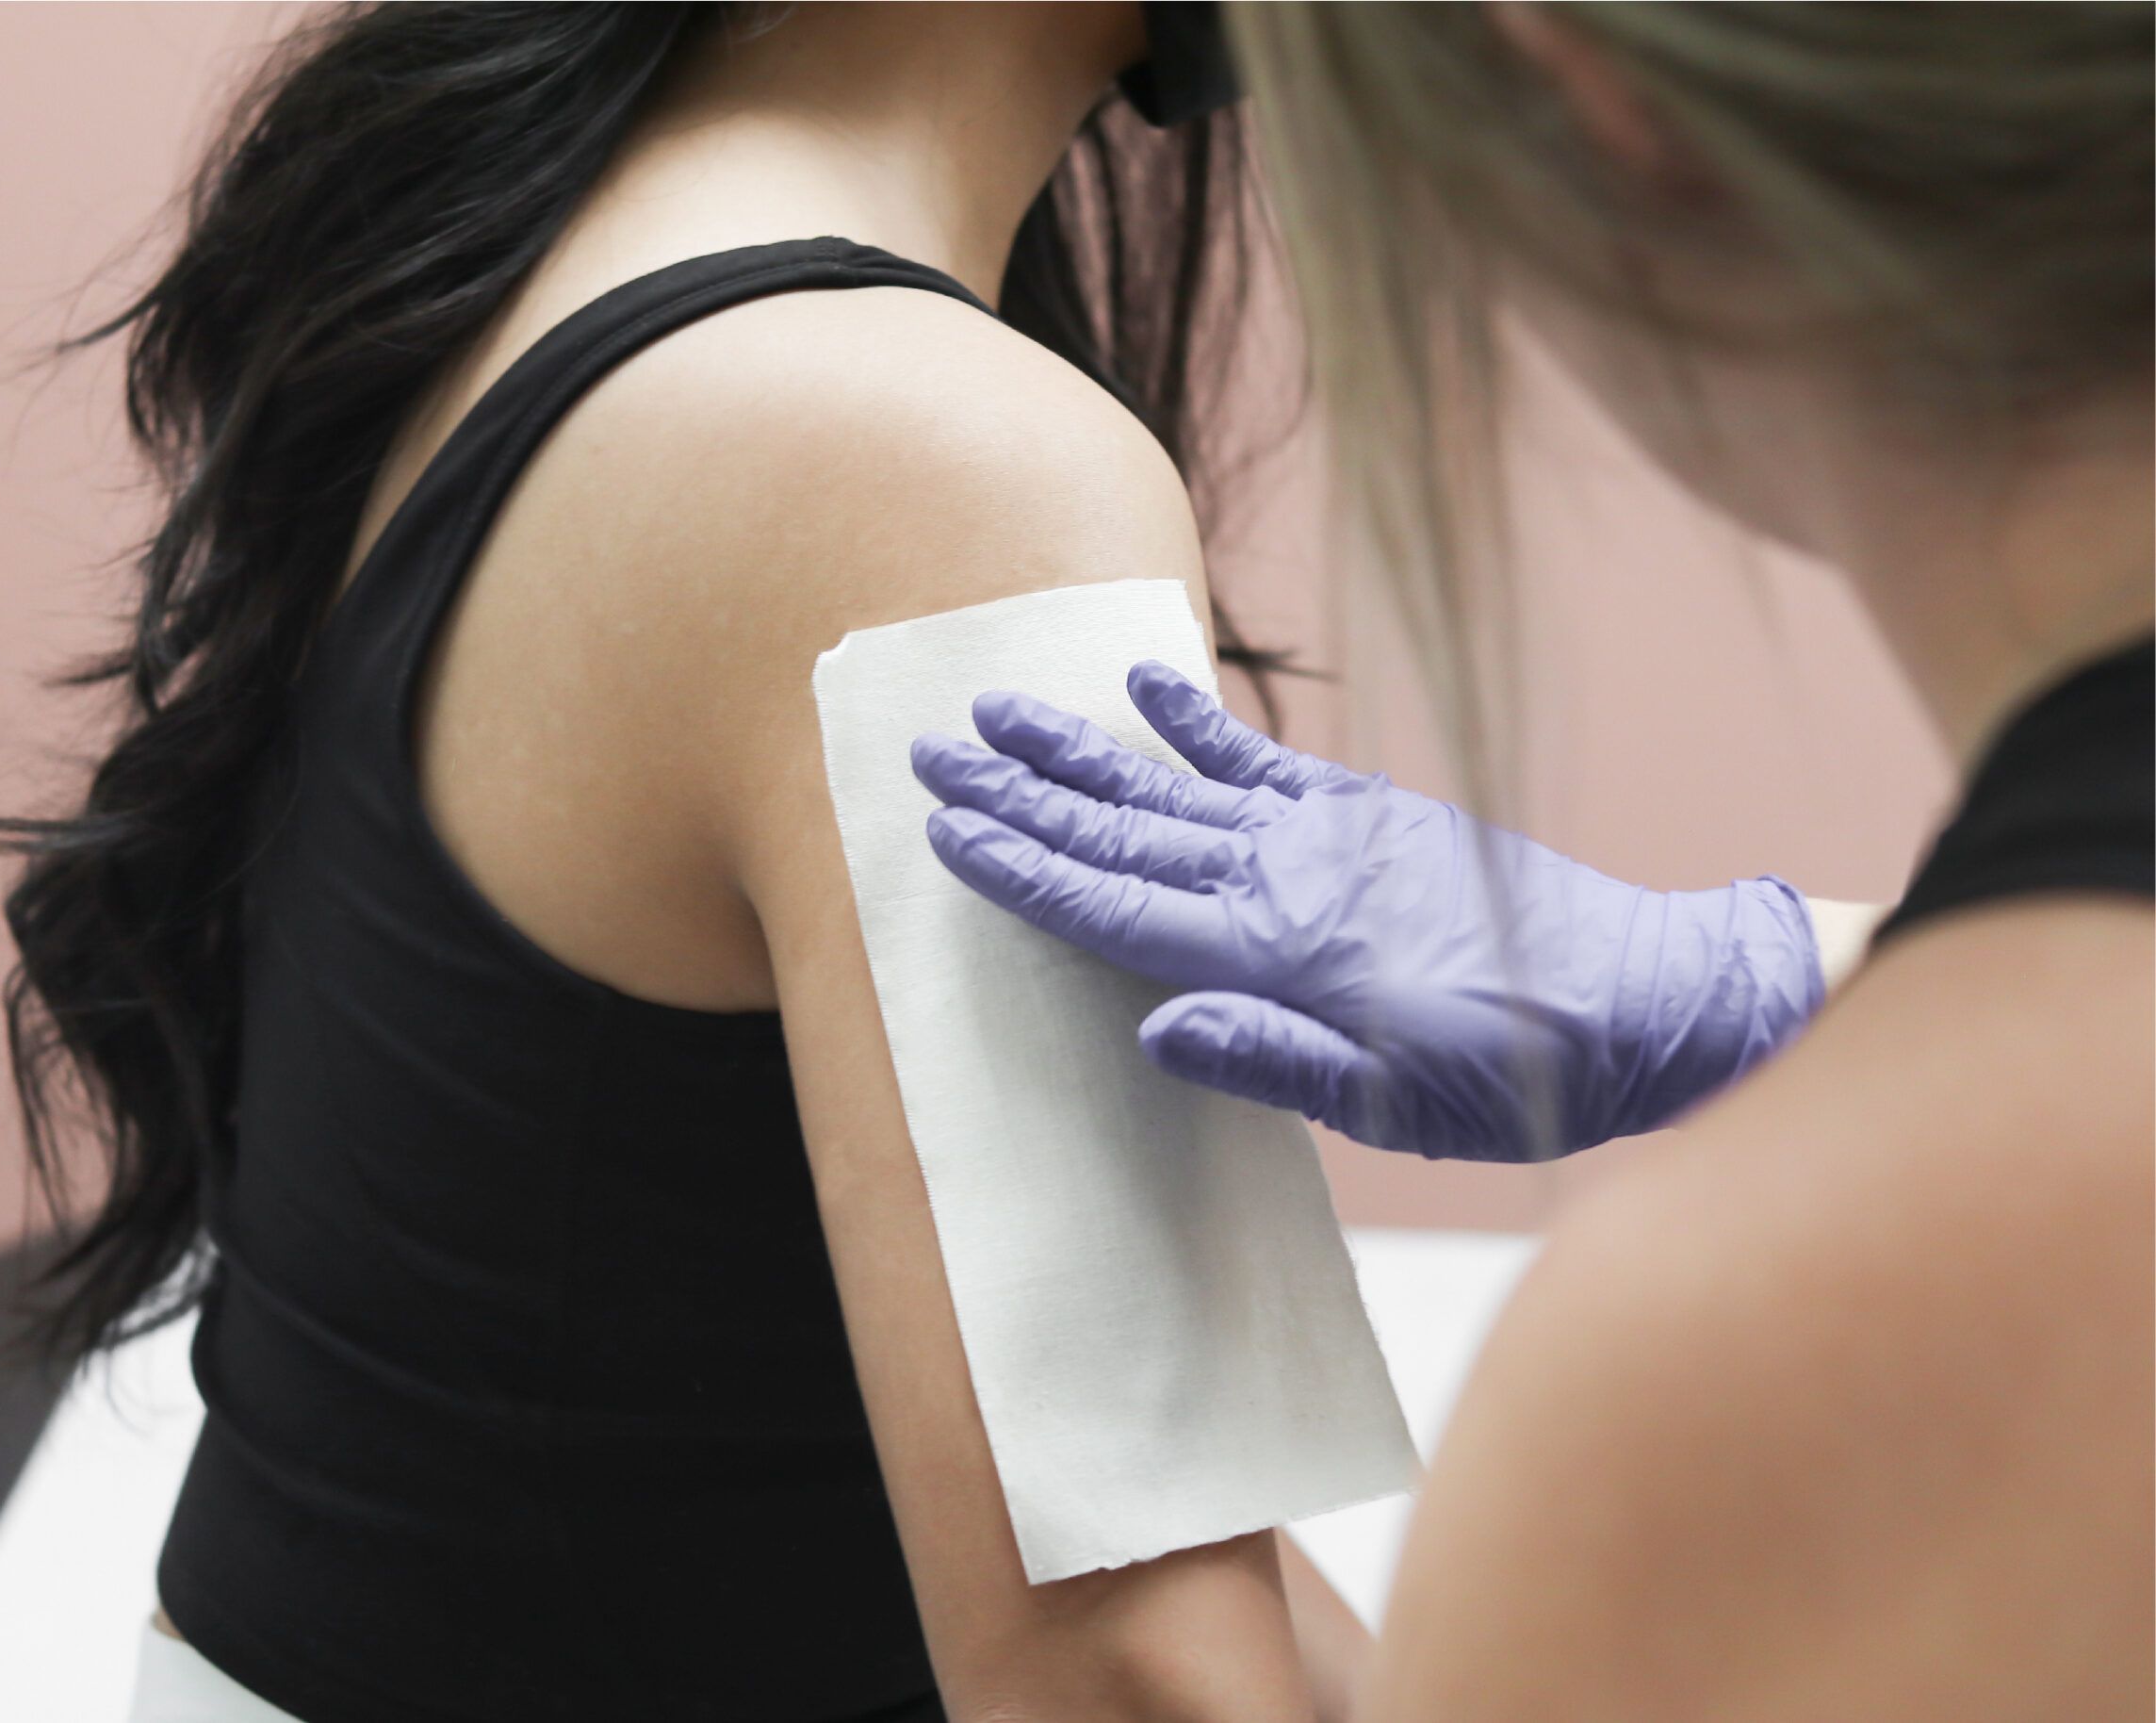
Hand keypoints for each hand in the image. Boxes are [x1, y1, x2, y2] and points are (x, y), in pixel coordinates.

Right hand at [910, 662, 1824, 1160]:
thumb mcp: (1398, 1111)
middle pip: (1124, 831)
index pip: (1116, 908)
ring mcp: (1330, 832)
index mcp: (1279, 955)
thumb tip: (1155, 1028)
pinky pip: (1264, 758)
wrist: (1649, 1000)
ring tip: (1002, 707)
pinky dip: (1200, 723)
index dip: (1023, 870)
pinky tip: (1147, 689)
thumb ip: (1273, 1062)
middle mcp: (1290, 875)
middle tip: (932, 748)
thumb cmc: (1519, 1078)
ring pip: (1177, 785)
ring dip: (1083, 748)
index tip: (944, 831)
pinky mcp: (1372, 812)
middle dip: (1020, 793)